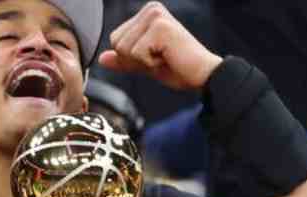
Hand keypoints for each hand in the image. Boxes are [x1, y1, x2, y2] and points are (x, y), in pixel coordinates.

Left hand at [99, 1, 223, 92]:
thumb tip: (102, 59)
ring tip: (166, 57)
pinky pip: (136, 53)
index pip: (116, 39)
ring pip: (124, 48)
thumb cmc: (180, 68)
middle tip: (162, 58)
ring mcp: (156, 16)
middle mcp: (150, 10)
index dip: (133, 57)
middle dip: (136, 59)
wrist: (205, 76)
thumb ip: (124, 60)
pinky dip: (151, 64)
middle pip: (117, 42)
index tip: (157, 56)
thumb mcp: (146, 64)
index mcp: (147, 13)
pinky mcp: (160, 28)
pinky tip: (169, 58)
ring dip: (144, 62)